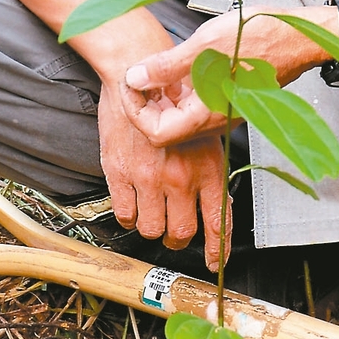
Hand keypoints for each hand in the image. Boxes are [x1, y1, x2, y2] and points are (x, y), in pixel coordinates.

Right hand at [99, 77, 230, 268]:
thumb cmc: (173, 100)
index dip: (218, 252)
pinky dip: (129, 217)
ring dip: (152, 228)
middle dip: (178, 240)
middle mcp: (179, 177)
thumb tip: (215, 208)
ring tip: (153, 214)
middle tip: (175, 233)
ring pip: (151, 229)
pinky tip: (133, 204)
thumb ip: (210, 174)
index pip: (217, 223)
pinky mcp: (120, 173)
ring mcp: (148, 177)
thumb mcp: (205, 135)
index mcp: (207, 168)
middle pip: (181, 234)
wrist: (136, 75)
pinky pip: (125, 215)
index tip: (216, 263)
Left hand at [123, 8, 332, 146]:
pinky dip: (180, 91)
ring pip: (180, 116)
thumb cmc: (264, 38)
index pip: (156, 134)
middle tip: (137, 76)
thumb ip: (168, 66)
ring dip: (163, 96)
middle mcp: (216, 120)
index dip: (135, 111)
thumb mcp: (206, 45)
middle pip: (166, 128)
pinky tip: (178, 67)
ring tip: (155, 68)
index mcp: (208, 113)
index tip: (130, 85)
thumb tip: (136, 76)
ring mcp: (223, 111)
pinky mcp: (229, 99)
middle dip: (146, 103)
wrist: (301, 36)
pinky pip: (196, 104)